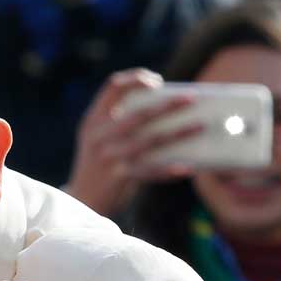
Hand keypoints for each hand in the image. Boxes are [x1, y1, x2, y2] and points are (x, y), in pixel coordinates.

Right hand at [65, 68, 200, 215]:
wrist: (80, 201)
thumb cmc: (98, 167)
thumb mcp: (98, 140)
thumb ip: (118, 124)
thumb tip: (164, 110)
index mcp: (93, 120)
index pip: (113, 86)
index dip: (137, 79)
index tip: (158, 82)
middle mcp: (98, 135)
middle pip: (139, 113)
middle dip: (168, 104)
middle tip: (192, 98)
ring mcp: (107, 156)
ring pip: (149, 140)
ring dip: (178, 133)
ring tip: (200, 126)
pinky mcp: (117, 177)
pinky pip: (148, 171)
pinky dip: (168, 169)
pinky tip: (187, 167)